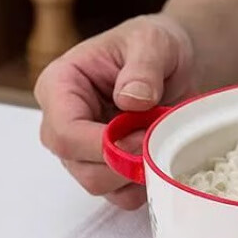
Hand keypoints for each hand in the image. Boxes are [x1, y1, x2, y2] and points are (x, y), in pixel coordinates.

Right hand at [34, 14, 193, 208]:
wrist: (176, 62)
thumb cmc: (154, 45)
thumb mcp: (153, 41)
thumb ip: (143, 67)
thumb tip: (131, 99)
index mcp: (60, 86)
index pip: (63, 132)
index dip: (101, 145)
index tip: (141, 135)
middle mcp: (63, 123)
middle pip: (80, 167)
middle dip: (124, 160)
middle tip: (157, 134)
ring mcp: (84, 151)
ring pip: (100, 185)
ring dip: (137, 171)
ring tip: (160, 136)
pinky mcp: (107, 168)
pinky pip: (122, 195)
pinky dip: (145, 183)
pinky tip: (160, 153)